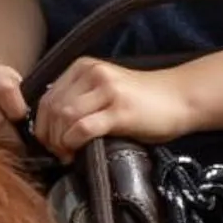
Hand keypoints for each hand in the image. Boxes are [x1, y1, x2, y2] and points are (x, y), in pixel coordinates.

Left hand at [32, 58, 198, 162]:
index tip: (51, 144)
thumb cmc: (142, 101)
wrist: (180, 98)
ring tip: (68, 155)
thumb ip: (79, 100)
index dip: (42, 125)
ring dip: (60, 142)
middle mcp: (93, 73)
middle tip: (59, 154)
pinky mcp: (120, 110)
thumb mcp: (104, 91)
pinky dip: (74, 144)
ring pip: (64, 117)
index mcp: (83, 67)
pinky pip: (83, 128)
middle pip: (52, 108)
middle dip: (49, 136)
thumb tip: (49, 129)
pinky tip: (79, 153)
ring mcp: (107, 90)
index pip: (46, 97)